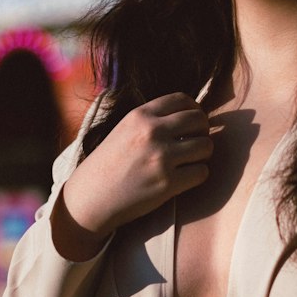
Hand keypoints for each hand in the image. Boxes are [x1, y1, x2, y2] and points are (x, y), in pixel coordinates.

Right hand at [53, 93, 212, 257]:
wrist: (91, 197)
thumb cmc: (108, 165)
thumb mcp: (124, 130)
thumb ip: (152, 120)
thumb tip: (189, 116)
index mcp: (140, 115)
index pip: (183, 100)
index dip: (194, 110)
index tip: (193, 123)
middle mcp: (152, 132)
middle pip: (199, 120)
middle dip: (202, 131)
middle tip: (195, 143)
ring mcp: (161, 157)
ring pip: (206, 146)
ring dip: (203, 155)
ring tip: (190, 161)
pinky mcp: (168, 182)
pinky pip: (202, 172)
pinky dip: (198, 175)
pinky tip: (186, 178)